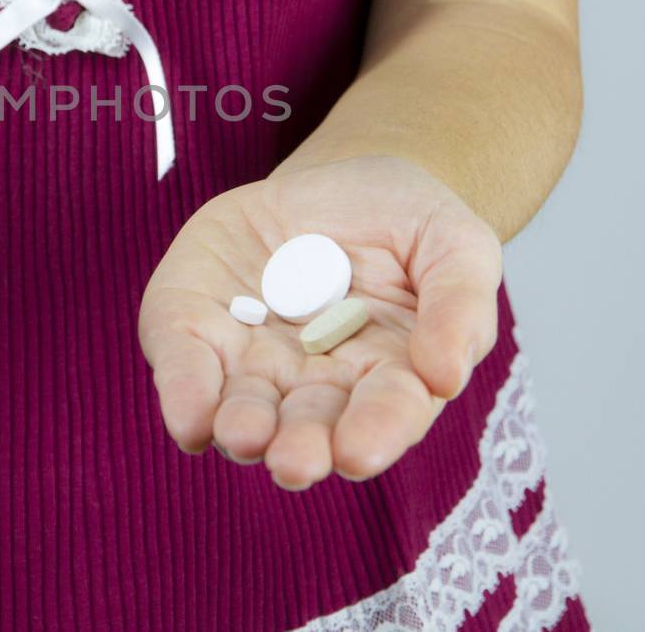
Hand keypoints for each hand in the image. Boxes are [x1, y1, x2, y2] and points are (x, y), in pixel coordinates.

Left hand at [139, 155, 501, 489]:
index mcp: (389, 375)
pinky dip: (184, 390)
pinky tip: (189, 417)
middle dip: (301, 447)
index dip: (376, 433)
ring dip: (241, 427)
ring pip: (244, 410)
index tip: (358, 451)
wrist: (332, 183)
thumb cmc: (406, 222)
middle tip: (294, 462)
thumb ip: (459, 304)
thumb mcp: (455, 242)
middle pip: (310, 426)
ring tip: (242, 435)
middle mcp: (316, 386)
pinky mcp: (197, 327)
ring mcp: (253, 361)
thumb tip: (446, 375)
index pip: (387, 413)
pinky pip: (185, 363)